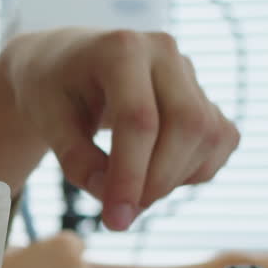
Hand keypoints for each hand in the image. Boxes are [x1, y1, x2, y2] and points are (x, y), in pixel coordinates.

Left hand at [6, 29, 239, 230]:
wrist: (65, 62)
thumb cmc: (52, 89)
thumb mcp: (47, 121)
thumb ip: (77, 161)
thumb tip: (114, 201)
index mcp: (120, 49)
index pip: (139, 119)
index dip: (131, 175)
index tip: (115, 219)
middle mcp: (163, 51)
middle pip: (187, 124)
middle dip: (158, 180)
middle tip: (123, 212)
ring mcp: (189, 71)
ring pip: (208, 135)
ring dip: (174, 178)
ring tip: (130, 191)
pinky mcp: (203, 94)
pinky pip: (220, 140)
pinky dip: (194, 170)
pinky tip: (154, 174)